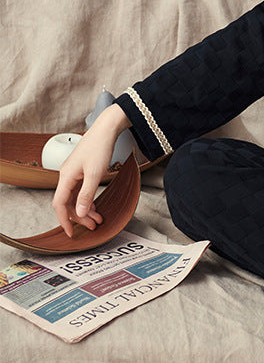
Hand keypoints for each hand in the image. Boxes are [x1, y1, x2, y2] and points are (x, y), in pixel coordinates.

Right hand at [51, 103, 131, 236]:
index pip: (59, 204)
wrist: (106, 130)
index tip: (70, 233)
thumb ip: (86, 195)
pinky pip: (81, 190)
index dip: (64, 220)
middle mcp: (67, 175)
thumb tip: (78, 213)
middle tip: (93, 226)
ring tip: (98, 219)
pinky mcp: (82, 170)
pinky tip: (95, 206)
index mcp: (66, 177)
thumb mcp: (95, 175)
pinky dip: (88, 199)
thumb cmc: (100, 148)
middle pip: (68, 202)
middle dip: (79, 216)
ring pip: (75, 197)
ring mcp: (74, 172)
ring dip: (86, 209)